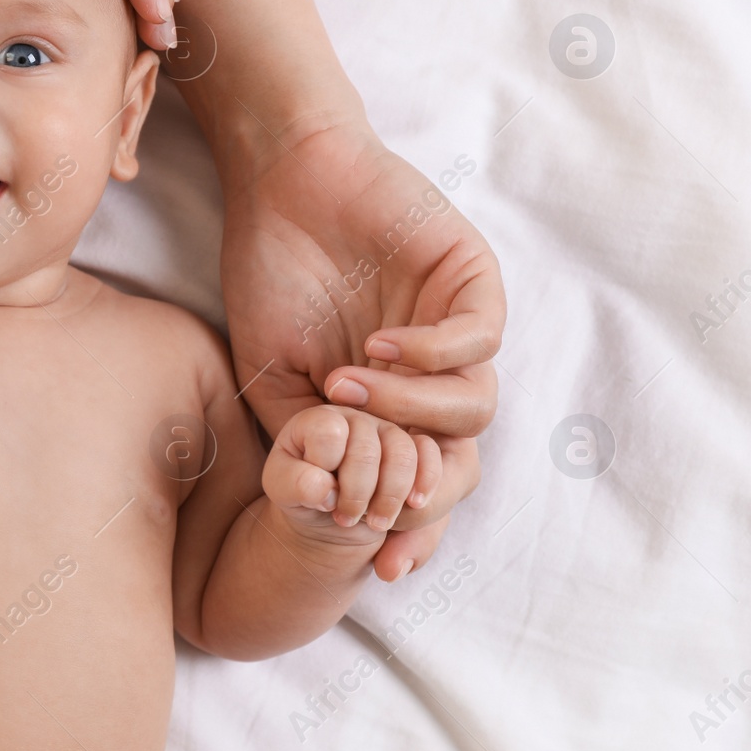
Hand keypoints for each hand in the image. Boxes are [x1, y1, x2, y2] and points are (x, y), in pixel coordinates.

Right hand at [222, 119, 500, 577]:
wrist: (282, 184)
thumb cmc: (272, 275)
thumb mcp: (273, 378)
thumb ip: (310, 442)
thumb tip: (336, 513)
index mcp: (393, 406)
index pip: (422, 483)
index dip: (411, 528)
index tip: (382, 566)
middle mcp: (434, 376)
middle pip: (464, 460)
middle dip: (427, 494)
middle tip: (383, 509)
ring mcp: (458, 329)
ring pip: (473, 408)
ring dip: (409, 410)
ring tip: (347, 387)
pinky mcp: (473, 281)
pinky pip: (478, 344)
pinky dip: (428, 357)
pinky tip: (376, 345)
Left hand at [262, 406, 437, 570]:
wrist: (329, 516)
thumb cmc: (303, 494)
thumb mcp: (282, 491)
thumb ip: (293, 484)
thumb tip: (324, 486)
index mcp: (318, 419)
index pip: (328, 433)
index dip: (326, 471)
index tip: (321, 499)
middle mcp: (356, 416)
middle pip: (367, 450)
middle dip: (357, 494)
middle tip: (345, 519)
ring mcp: (389, 430)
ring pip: (404, 454)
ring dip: (390, 497)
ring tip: (376, 523)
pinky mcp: (416, 448)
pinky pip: (434, 456)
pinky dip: (427, 485)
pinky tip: (414, 505)